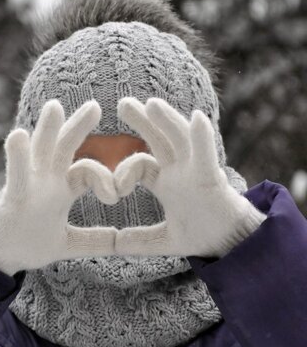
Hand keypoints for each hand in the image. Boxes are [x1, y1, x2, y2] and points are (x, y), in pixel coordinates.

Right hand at [0, 99, 117, 274]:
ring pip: (39, 153)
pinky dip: (18, 158)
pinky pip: (17, 177)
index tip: (115, 196)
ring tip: (55, 106)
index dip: (104, 179)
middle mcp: (46, 182)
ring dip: (47, 130)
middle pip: (64, 148)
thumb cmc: (29, 244)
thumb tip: (123, 243)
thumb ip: (95, 240)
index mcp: (62, 189)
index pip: (87, 171)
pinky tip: (18, 135)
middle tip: (95, 105)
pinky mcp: (12, 200)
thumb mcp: (70, 244)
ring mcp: (28, 187)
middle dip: (77, 126)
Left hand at [114, 97, 266, 257]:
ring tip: (152, 103)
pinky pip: (207, 156)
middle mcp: (180, 171)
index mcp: (166, 182)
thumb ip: (140, 240)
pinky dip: (202, 138)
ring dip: (168, 120)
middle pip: (159, 139)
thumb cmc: (201, 234)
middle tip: (123, 102)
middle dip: (143, 120)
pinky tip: (197, 118)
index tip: (115, 191)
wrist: (232, 244)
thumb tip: (116, 245)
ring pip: (181, 140)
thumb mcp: (164, 240)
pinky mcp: (213, 180)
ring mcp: (197, 172)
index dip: (125, 171)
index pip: (141, 163)